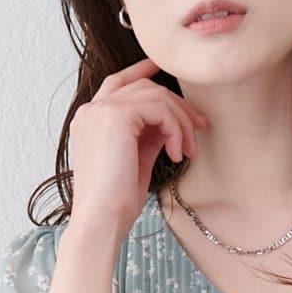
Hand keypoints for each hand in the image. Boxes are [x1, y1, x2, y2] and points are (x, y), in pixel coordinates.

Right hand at [65, 57, 208, 243]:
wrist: (100, 222)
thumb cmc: (116, 205)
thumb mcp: (135, 164)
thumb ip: (147, 138)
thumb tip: (169, 126)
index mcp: (91, 120)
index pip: (118, 83)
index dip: (142, 70)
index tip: (166, 71)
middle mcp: (92, 110)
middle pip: (143, 87)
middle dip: (177, 105)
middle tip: (200, 128)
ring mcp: (101, 110)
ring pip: (155, 95)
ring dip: (180, 122)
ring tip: (188, 152)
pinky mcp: (116, 116)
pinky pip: (158, 108)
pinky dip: (175, 129)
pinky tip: (177, 155)